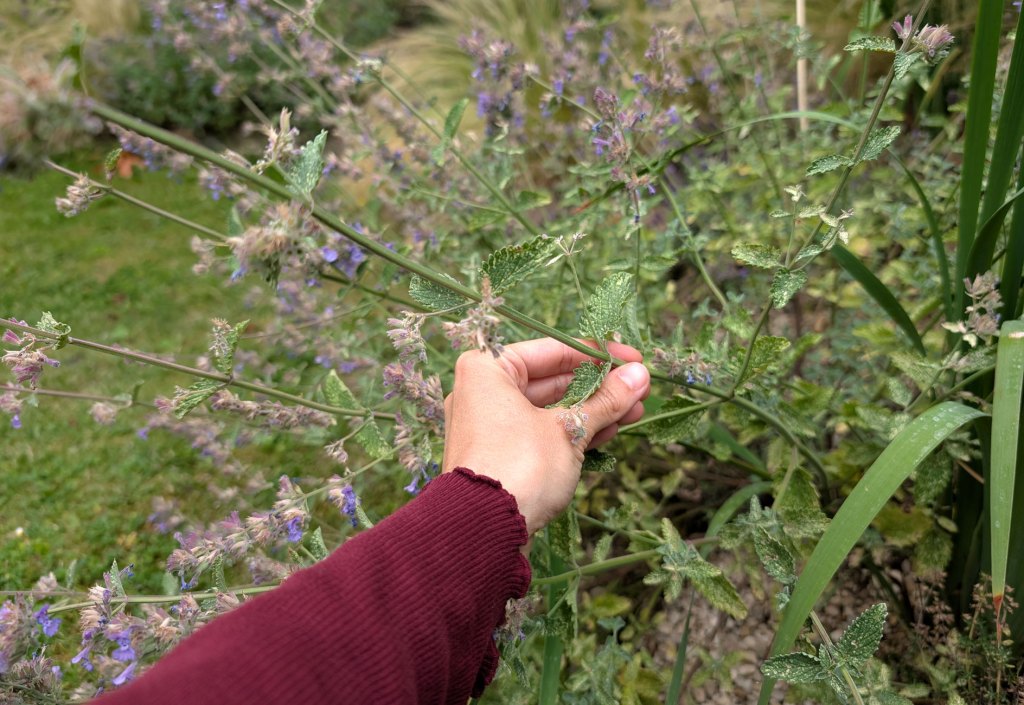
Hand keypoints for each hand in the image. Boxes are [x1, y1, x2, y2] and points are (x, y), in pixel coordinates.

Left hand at [442, 338, 649, 535]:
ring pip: (550, 409)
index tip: (634, 359)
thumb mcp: (570, 429)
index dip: (599, 355)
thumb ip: (606, 400)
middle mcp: (482, 393)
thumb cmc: (521, 465)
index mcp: (487, 369)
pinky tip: (609, 432)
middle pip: (552, 380)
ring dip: (593, 410)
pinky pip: (542, 433)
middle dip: (600, 386)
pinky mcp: (500, 455)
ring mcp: (490, 426)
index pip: (553, 351)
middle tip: (640, 388)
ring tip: (635, 411)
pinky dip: (573, 432)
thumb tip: (639, 376)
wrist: (482, 530)